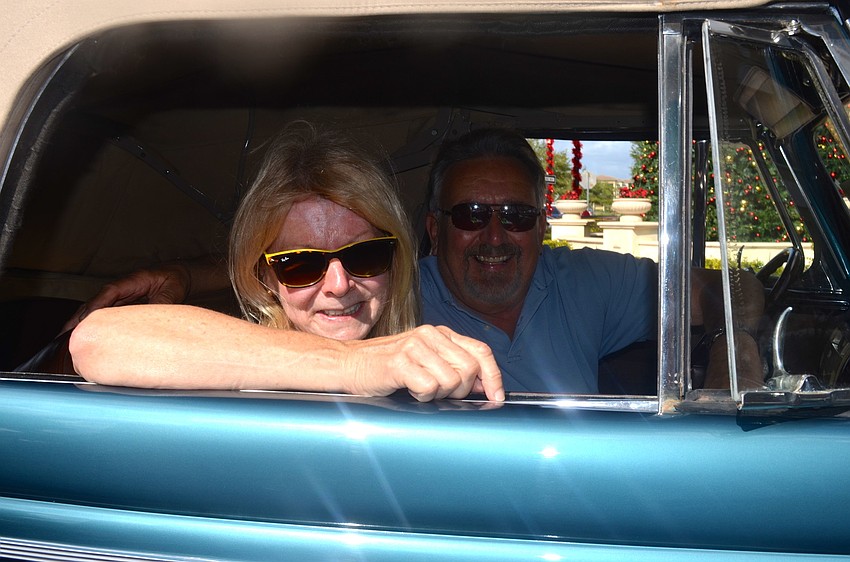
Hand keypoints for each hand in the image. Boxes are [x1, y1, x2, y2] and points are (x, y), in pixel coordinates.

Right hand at [61, 265, 190, 332]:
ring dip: (82, 323)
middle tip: (64, 336)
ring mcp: (121, 296)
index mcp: (131, 281)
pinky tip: (88, 337)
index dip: (95, 306)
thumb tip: (151, 317)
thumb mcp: (172, 290)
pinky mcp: (124, 304)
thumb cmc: (176, 278)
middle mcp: (122, 288)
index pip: (108, 293)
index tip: (84, 321)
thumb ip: (160, 303)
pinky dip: (96, 325)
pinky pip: (106, 314)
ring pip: (97, 310)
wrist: (182, 275)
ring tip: (66, 340)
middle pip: (95, 302)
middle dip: (79, 318)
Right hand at [345, 324, 504, 401]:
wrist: (349, 365)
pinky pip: (430, 388)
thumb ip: (451, 366)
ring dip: (439, 394)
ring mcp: (415, 346)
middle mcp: (430, 335)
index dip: (494, 377)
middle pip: (470, 368)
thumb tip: (484, 387)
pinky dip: (422, 397)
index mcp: (440, 334)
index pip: (481, 351)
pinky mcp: (400, 362)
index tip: (497, 397)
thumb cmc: (387, 368)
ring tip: (420, 390)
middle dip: (462, 390)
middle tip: (441, 394)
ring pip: (452, 380)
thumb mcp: (424, 361)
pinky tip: (409, 391)